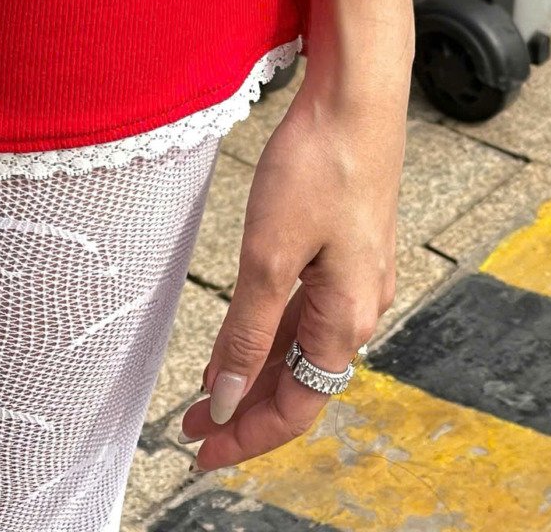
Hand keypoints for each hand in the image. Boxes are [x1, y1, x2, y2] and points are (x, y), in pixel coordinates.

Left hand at [179, 56, 408, 468]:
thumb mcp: (268, 254)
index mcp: (345, 319)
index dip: (249, 435)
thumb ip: (249, 331)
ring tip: (207, 392)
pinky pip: (305, 311)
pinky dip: (270, 332)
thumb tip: (227, 398)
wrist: (355, 99)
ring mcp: (354, 277)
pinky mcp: (344, 248)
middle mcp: (358, 307)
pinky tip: (244, 333)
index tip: (204, 451)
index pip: (296, 405)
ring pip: (300, 346)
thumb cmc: (317, 167)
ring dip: (254, 372)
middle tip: (193, 429)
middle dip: (246, 409)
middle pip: (300, 382)